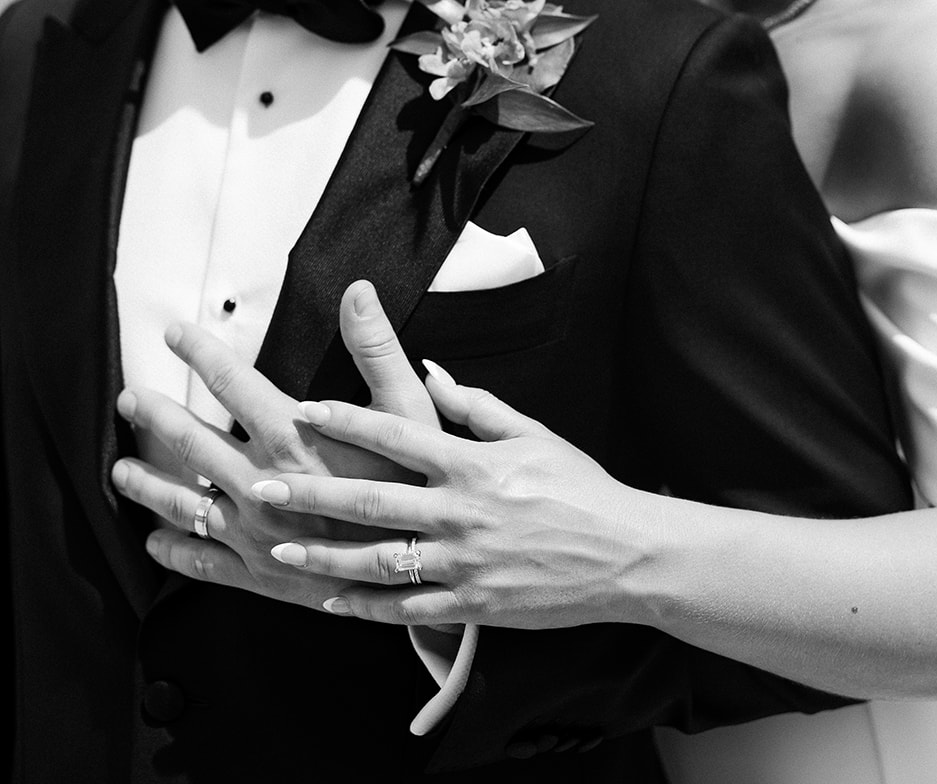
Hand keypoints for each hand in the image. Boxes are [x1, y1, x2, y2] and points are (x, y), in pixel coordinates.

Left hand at [111, 279, 438, 607]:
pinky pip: (204, 563)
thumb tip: (357, 293)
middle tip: (129, 399)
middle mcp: (262, 484)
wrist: (422, 568)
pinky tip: (156, 545)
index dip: (200, 353)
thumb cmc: (418, 486)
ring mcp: (255, 533)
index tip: (175, 333)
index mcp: (292, 438)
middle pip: (191, 443)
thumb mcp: (408, 410)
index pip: (232, 382)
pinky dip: (175, 552)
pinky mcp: (261, 575)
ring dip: (147, 486)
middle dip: (156, 417)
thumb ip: (375, 348)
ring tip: (120, 472)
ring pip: (184, 506)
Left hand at [252, 365, 658, 629]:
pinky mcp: (473, 604)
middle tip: (262, 487)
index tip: (304, 409)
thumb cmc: (579, 487)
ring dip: (323, 554)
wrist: (626, 555)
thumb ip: (477, 406)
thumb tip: (434, 375)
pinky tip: (331, 601)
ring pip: (377, 561)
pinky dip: (365, 607)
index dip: (346, 421)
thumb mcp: (533, 433)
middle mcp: (461, 512)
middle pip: (371, 501)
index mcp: (473, 463)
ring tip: (280, 547)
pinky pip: (407, 609)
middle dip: (311, 493)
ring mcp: (464, 563)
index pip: (397, 435)